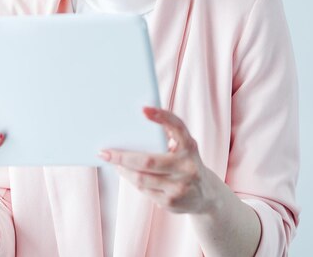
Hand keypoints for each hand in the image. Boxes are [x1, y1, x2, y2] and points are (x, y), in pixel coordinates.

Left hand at [98, 107, 216, 214]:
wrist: (207, 196)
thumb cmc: (186, 163)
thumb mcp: (184, 147)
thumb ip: (167, 136)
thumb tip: (135, 124)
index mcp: (190, 146)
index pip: (177, 127)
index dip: (162, 116)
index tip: (143, 109)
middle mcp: (187, 166)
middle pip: (148, 161)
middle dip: (122, 157)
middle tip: (105, 152)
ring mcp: (180, 187)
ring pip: (141, 179)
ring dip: (123, 170)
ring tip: (112, 162)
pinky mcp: (171, 203)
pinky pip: (144, 191)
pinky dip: (132, 180)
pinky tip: (125, 173)